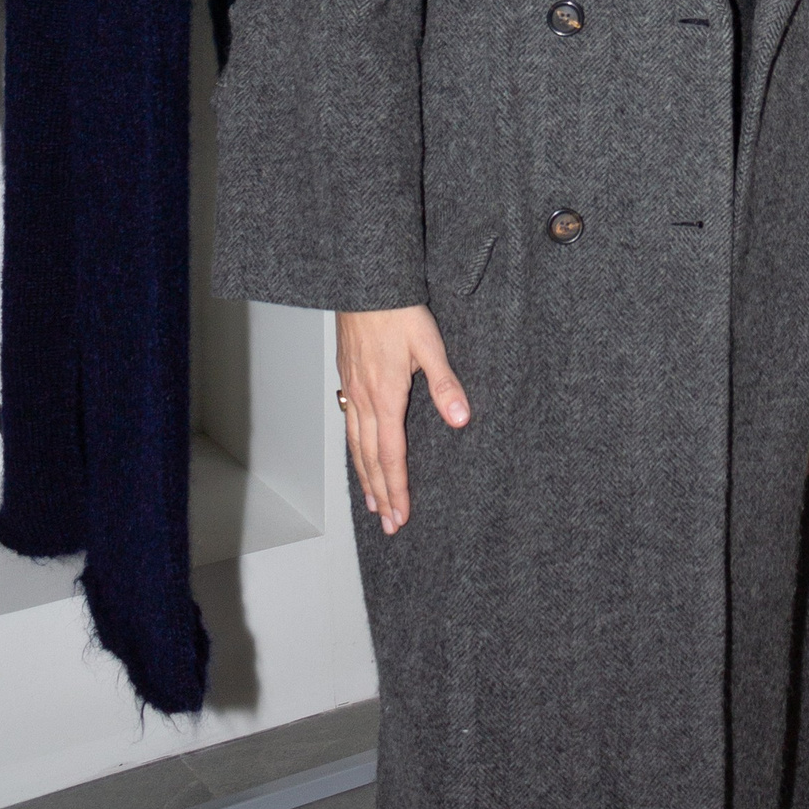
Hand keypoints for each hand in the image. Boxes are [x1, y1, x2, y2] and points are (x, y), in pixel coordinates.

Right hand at [336, 305, 470, 533]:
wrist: (365, 284)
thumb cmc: (398, 310)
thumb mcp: (430, 345)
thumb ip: (444, 384)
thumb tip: (460, 420)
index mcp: (386, 397)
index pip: (391, 455)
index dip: (396, 488)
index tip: (400, 516)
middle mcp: (364, 400)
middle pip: (371, 458)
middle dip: (380, 494)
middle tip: (388, 524)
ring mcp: (352, 389)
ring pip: (356, 444)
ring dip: (364, 476)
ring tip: (371, 502)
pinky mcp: (347, 377)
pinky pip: (348, 424)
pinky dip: (354, 449)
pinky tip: (358, 454)